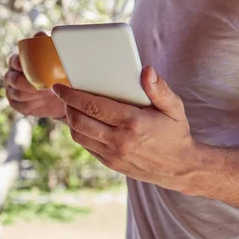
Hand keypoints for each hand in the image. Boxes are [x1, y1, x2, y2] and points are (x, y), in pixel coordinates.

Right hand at [4, 32, 65, 118]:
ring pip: (16, 92)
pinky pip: (19, 104)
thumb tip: (44, 36)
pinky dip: (30, 104)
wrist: (60, 95)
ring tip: (44, 93)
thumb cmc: (57, 73)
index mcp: (18, 61)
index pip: (14, 60)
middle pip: (11, 78)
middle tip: (41, 85)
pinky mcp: (15, 103)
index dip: (19, 63)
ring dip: (30, 94)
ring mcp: (12, 89)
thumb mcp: (56, 60)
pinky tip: (39, 102)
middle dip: (25, 82)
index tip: (30, 67)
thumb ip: (48, 46)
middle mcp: (12, 74)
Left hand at [52, 66, 194, 190]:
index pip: (93, 106)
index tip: (59, 86)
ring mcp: (113, 155)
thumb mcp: (174, 108)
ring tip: (72, 106)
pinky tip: (84, 121)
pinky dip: (80, 132)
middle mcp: (120, 141)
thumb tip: (146, 70)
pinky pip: (86, 146)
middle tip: (63, 93)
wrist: (179, 168)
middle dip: (66, 105)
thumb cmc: (175, 133)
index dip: (71, 95)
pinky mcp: (110, 163)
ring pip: (79, 135)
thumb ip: (160, 89)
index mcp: (133, 123)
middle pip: (79, 122)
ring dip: (70, 119)